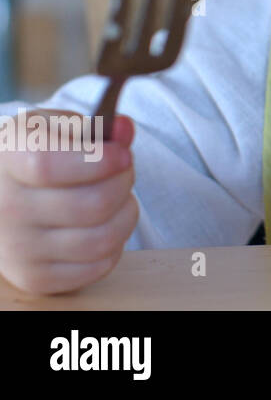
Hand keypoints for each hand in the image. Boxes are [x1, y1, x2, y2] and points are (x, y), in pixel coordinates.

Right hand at [0, 110, 137, 294]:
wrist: (6, 191)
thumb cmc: (40, 154)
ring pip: (102, 238)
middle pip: (92, 204)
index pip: (48, 166)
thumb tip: (123, 129)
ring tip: (119, 198)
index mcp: (8, 160)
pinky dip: (115, 244)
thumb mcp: (61, 128)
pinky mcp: (35, 277)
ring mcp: (17, 248)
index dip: (97, 161)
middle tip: (124, 171)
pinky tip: (104, 225)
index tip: (123, 155)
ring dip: (125, 214)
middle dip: (123, 182)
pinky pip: (98, 266)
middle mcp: (5, 208)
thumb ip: (96, 127)